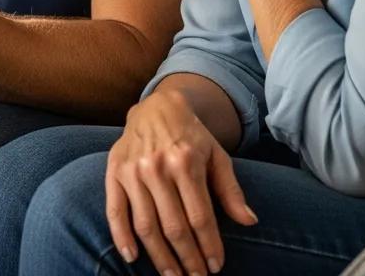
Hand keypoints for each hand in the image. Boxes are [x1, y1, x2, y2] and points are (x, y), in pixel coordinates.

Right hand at [106, 90, 256, 275]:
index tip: (216, 267)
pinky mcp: (114, 170)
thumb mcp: (217, 155)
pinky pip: (115, 209)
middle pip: (174, 226)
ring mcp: (133, 170)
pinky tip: (132, 257)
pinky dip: (120, 236)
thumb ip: (230, 189)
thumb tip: (249, 221)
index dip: (209, 247)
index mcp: (186, 161)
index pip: (200, 217)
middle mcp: (157, 167)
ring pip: (146, 225)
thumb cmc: (190, 135)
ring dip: (160, 257)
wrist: (156, 106)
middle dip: (188, 259)